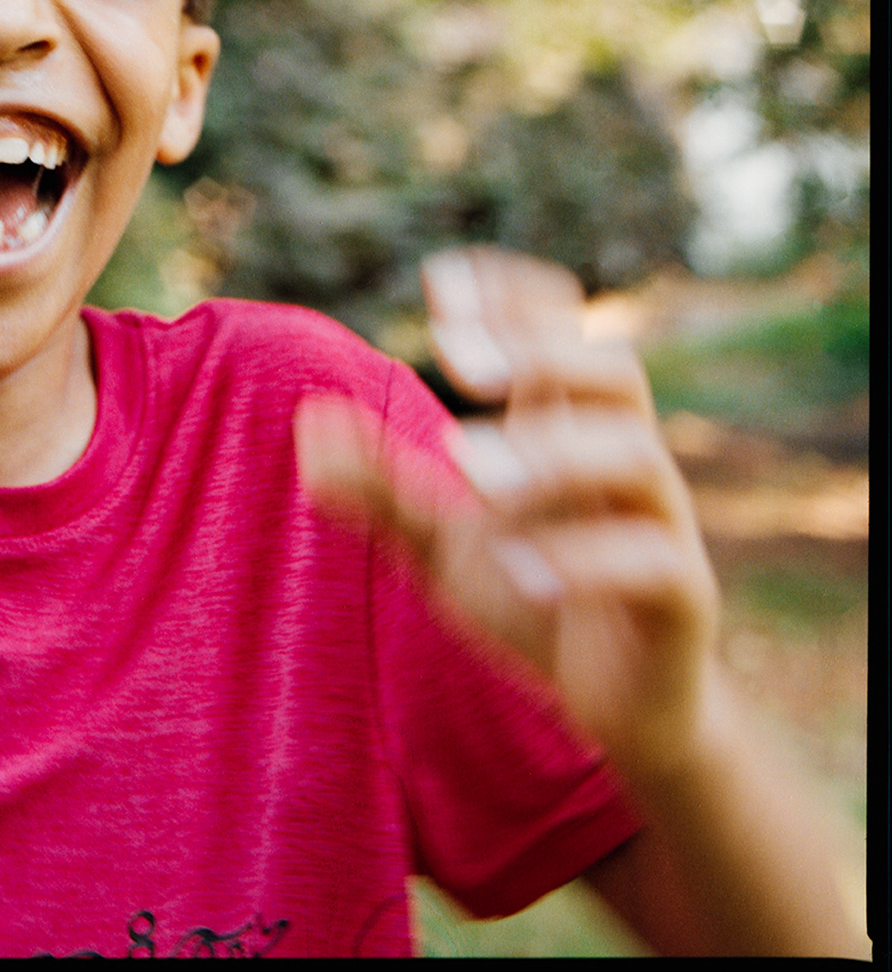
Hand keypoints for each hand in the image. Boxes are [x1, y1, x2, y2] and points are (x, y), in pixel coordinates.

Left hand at [295, 245, 722, 784]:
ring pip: (638, 457)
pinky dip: (587, 559)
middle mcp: (621, 462)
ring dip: (553, 455)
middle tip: (454, 359)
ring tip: (467, 474)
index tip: (439, 281)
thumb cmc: (531, 596)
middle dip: (541, 351)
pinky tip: (520, 570)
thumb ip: (380, 483)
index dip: (512, 297)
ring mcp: (658, 525)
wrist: (615, 708)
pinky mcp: (682, 598)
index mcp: (567, 430)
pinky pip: (657, 561)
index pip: (563, 331)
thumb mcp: (440, 541)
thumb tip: (308, 419)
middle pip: (615, 372)